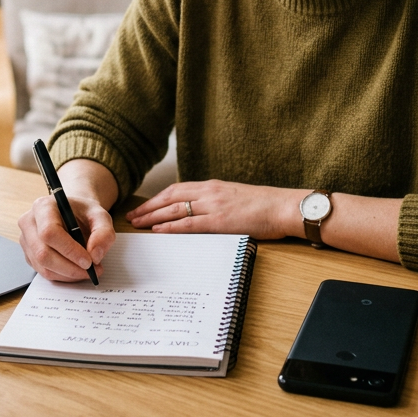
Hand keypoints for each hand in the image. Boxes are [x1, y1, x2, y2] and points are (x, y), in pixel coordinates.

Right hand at [18, 194, 115, 281]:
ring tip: (88, 271)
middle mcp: (29, 223)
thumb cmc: (84, 213)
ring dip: (68, 274)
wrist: (73, 214)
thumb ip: (103, 233)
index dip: (69, 250)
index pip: (49, 232)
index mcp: (43, 206)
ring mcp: (26, 240)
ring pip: (43, 267)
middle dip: (70, 268)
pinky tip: (77, 270)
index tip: (88, 261)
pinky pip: (44, 272)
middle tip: (92, 271)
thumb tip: (95, 255)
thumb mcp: (101, 216)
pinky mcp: (29, 255)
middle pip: (43, 254)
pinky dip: (64, 276)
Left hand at [126, 180, 297, 238]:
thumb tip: (203, 212)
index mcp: (213, 186)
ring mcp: (214, 206)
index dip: (158, 199)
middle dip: (149, 207)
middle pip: (170, 197)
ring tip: (138, 224)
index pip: (177, 190)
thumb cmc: (265, 205)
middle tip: (132, 216)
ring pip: (175, 210)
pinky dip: (171, 227)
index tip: (144, 206)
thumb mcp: (235, 197)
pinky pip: (189, 224)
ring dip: (153, 217)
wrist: (284, 206)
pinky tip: (158, 230)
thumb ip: (217, 202)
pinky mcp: (220, 221)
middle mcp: (210, 192)